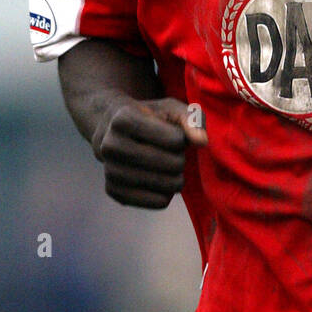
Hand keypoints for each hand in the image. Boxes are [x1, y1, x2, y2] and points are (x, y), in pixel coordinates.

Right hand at [91, 95, 206, 208]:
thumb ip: (192, 119)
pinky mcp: (114, 192)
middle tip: (172, 153)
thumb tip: (201, 141)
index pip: (175, 140)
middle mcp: (110, 146)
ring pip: (167, 186)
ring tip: (166, 165)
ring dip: (176, 177)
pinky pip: (158, 202)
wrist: (112, 131)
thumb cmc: (149, 118)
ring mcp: (110, 170)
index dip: (182, 139)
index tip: (172, 134)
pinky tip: (161, 181)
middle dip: (180, 159)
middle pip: (172, 164)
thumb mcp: (172, 109)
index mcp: (123, 120)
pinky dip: (168, 193)